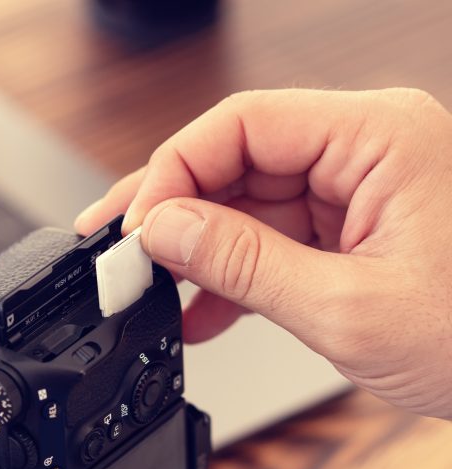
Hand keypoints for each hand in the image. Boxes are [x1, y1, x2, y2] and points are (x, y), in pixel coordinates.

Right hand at [75, 88, 451, 419]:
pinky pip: (276, 238)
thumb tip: (164, 230)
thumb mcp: (347, 307)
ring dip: (201, 253)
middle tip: (119, 254)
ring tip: (154, 293)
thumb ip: (243, 263)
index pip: (240, 126)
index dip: (172, 173)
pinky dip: (237, 275)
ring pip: (249, 204)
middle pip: (236, 160)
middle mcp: (368, 150)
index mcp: (379, 137)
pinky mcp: (357, 229)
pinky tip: (202, 312)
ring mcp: (362, 190)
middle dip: (176, 214)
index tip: (135, 228)